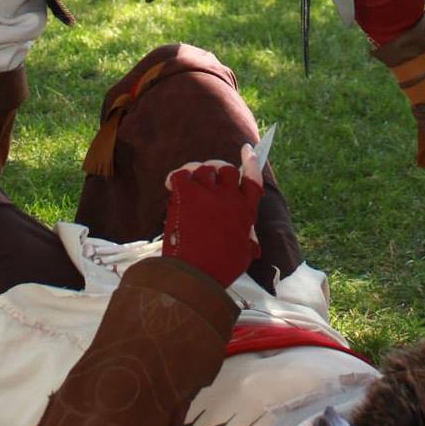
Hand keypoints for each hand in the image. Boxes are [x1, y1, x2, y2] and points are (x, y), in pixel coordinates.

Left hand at [162, 145, 263, 286]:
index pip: (252, 179)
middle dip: (218, 171)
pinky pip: (182, 173)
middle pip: (226, 169)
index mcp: (246, 211)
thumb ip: (247, 237)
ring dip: (197, 174)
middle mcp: (230, 198)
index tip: (246, 149)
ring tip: (190, 185)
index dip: (250, 162)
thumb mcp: (244, 253)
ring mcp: (208, 194)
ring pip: (204, 168)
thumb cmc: (220, 269)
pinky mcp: (186, 194)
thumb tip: (249, 234)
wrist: (195, 276)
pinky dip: (176, 176)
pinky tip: (172, 185)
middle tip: (208, 181)